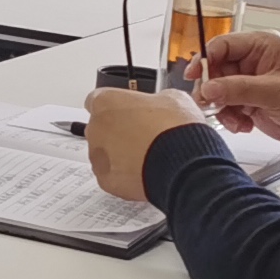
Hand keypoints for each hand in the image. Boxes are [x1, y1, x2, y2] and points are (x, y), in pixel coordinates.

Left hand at [84, 87, 207, 199]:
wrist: (183, 164)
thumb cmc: (176, 129)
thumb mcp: (173, 98)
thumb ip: (155, 99)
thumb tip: (159, 105)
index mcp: (106, 102)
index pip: (97, 100)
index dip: (116, 107)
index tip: (128, 112)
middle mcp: (95, 128)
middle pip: (101, 128)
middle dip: (119, 132)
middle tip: (144, 136)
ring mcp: (97, 156)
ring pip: (104, 153)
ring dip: (121, 154)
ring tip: (148, 156)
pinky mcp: (105, 180)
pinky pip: (112, 175)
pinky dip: (125, 175)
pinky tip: (145, 172)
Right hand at [193, 28, 279, 150]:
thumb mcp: (277, 91)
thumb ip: (240, 89)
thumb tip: (208, 88)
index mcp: (262, 46)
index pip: (222, 46)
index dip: (205, 60)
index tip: (194, 77)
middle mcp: (253, 62)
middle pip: (215, 70)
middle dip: (211, 89)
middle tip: (212, 105)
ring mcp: (250, 83)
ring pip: (218, 91)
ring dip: (221, 107)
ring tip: (234, 119)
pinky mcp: (250, 102)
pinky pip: (227, 107)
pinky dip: (229, 118)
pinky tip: (243, 125)